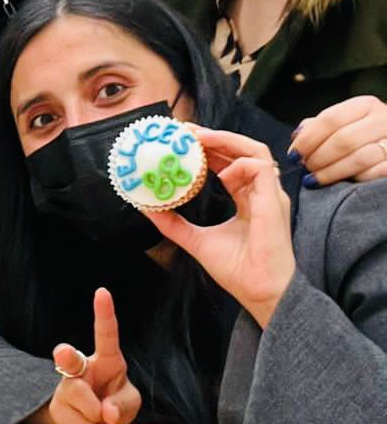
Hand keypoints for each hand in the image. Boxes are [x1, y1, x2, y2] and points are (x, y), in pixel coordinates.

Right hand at [40, 288, 140, 423]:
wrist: (87, 418)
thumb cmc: (113, 399)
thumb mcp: (130, 399)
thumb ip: (126, 404)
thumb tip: (108, 413)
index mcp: (104, 359)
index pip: (104, 334)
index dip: (103, 313)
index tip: (102, 292)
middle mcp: (80, 368)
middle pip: (69, 359)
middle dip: (65, 356)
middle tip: (63, 353)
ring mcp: (67, 389)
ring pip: (88, 406)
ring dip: (106, 420)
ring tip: (109, 419)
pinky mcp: (62, 412)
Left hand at [147, 126, 294, 327]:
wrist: (259, 292)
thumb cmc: (237, 270)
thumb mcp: (196, 240)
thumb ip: (173, 223)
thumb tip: (147, 209)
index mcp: (247, 200)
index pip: (229, 164)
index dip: (209, 149)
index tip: (184, 141)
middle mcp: (260, 194)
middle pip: (241, 151)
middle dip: (214, 136)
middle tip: (187, 131)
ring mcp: (270, 195)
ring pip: (256, 151)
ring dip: (227, 140)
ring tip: (200, 138)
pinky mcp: (275, 200)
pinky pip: (261, 167)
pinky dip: (240, 164)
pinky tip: (221, 173)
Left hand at [290, 96, 386, 183]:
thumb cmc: (364, 133)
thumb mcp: (345, 121)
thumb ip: (320, 126)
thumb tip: (297, 136)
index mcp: (365, 105)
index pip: (331, 119)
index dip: (308, 138)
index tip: (293, 155)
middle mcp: (382, 120)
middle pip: (343, 139)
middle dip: (318, 157)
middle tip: (305, 168)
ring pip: (359, 158)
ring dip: (332, 171)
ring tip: (316, 178)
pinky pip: (376, 173)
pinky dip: (355, 179)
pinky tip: (343, 183)